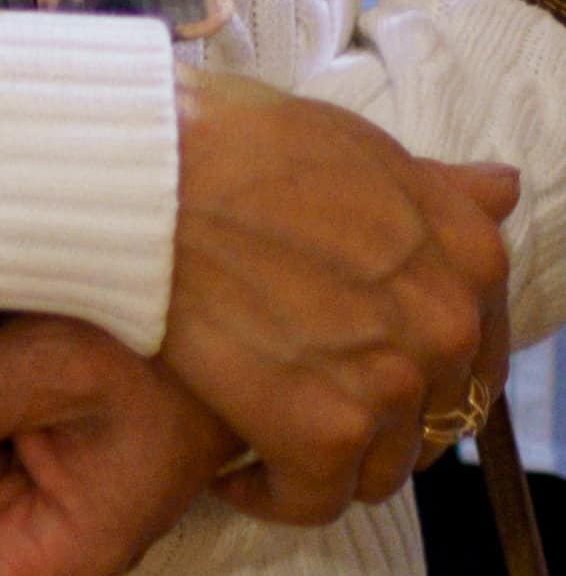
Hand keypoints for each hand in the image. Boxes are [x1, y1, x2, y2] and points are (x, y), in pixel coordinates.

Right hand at [160, 71, 519, 524]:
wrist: (143, 172)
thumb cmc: (231, 144)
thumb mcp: (356, 146)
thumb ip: (432, 190)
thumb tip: (501, 186)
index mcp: (469, 255)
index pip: (472, 352)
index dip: (415, 367)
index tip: (358, 365)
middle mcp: (448, 326)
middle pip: (428, 416)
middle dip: (371, 414)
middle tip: (302, 395)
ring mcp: (391, 383)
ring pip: (378, 467)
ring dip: (326, 460)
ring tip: (266, 433)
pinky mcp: (321, 433)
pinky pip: (312, 500)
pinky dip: (271, 494)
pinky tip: (232, 471)